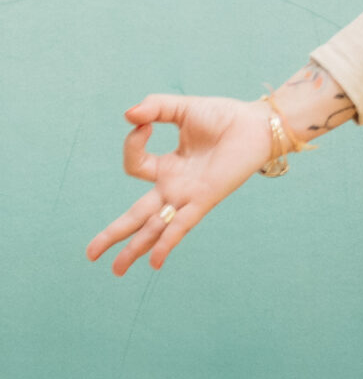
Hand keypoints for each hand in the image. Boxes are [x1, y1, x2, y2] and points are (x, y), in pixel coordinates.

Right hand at [86, 94, 274, 275]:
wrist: (257, 125)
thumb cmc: (223, 117)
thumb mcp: (181, 109)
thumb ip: (154, 107)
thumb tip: (128, 116)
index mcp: (167, 167)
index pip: (134, 166)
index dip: (131, 144)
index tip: (145, 123)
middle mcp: (175, 187)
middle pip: (136, 217)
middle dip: (113, 235)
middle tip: (90, 255)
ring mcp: (188, 196)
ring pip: (154, 228)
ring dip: (134, 249)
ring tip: (116, 271)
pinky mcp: (205, 199)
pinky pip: (182, 225)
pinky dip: (167, 242)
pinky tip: (155, 262)